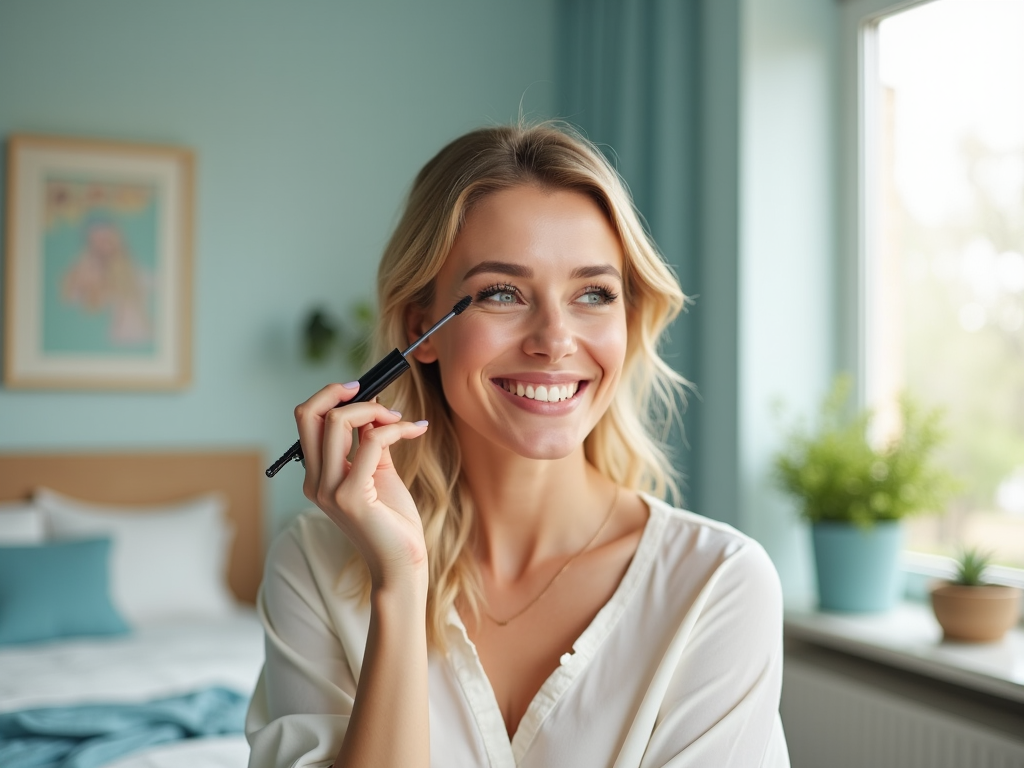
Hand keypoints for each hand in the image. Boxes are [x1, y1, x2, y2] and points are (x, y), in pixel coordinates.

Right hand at [294, 382, 429, 589]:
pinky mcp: (351, 497)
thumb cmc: (392, 521)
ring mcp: (329, 490)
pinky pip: (371, 442)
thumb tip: (374, 405)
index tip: (361, 389)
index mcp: (316, 476)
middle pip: (309, 413)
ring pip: (337, 421)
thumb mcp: (379, 471)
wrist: (401, 565)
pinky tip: (415, 429)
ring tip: (402, 419)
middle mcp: (314, 481)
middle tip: (376, 394)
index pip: (307, 419)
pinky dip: (396, 428)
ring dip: (375, 409)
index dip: (331, 395)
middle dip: (342, 392)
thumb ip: (371, 440)